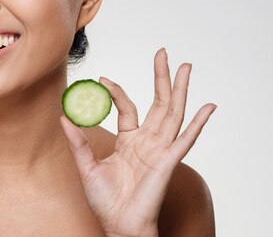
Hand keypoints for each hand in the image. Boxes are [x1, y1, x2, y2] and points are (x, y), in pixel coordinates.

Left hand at [60, 48, 215, 236]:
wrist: (118, 225)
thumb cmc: (106, 201)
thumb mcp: (86, 166)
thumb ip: (77, 142)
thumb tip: (64, 117)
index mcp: (129, 140)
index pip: (127, 107)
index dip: (116, 91)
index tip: (101, 79)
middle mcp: (148, 141)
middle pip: (158, 103)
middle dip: (161, 77)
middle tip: (163, 52)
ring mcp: (160, 150)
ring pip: (173, 114)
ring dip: (180, 90)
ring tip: (186, 66)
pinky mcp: (168, 162)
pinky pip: (185, 140)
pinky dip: (198, 123)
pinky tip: (208, 106)